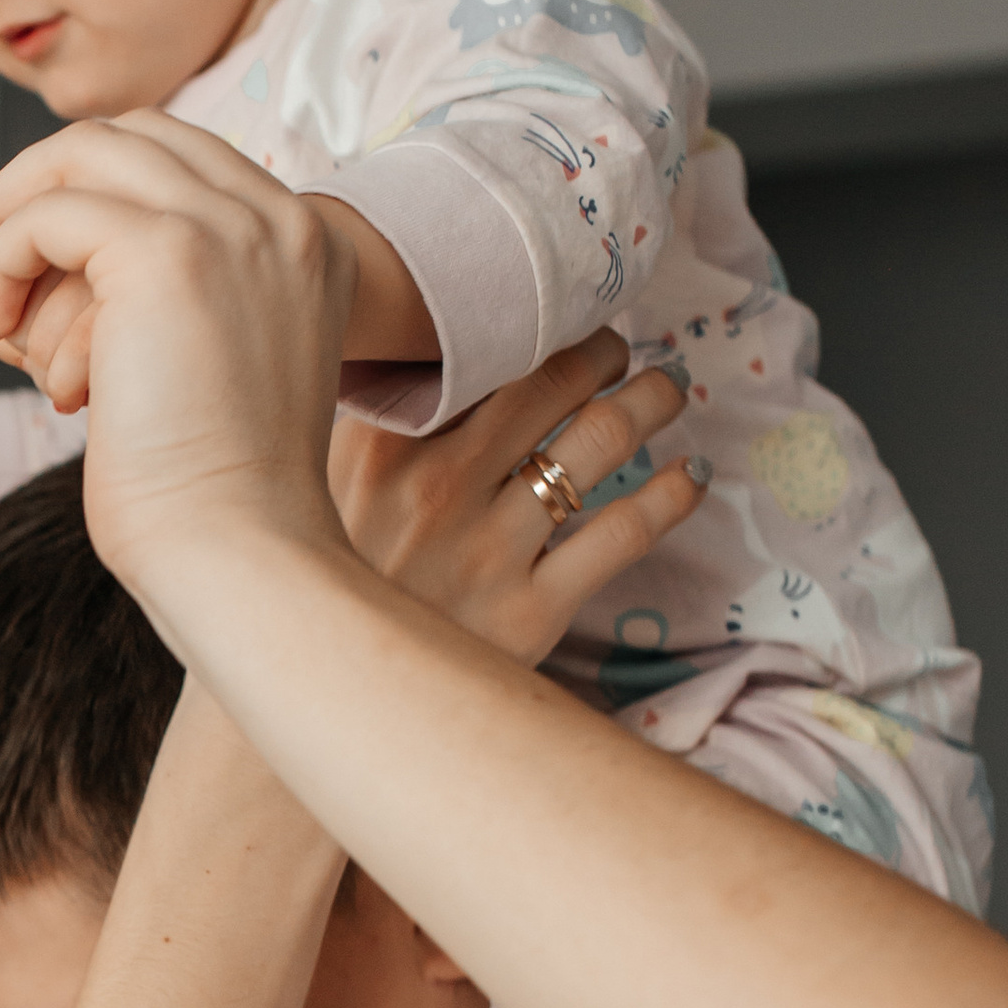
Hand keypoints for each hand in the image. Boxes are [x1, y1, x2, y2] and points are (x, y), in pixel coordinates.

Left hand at [0, 114, 354, 615]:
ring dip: (7, 223)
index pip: (184, 159)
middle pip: (132, 135)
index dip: (91, 191)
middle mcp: (282, 220)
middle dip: (37, 187)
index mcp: (310, 245)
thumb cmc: (214, 502)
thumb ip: (171, 306)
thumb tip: (60, 281)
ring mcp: (230, 228)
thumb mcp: (212, 372)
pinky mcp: (168, 254)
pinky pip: (48, 216)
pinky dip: (2, 263)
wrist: (240, 555)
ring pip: (82, 157)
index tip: (30, 254)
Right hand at [332, 333, 700, 669]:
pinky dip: (673, 494)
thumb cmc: (325, 582)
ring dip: (650, 401)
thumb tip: (423, 349)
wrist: (325, 695)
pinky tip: (691, 474)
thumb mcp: (317, 486)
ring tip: (664, 391)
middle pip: (553, 379)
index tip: (555, 313)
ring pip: (600, 441)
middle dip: (602, 351)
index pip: (481, 348)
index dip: (533, 319)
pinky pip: (624, 533)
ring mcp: (488, 549)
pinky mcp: (529, 612)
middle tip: (618, 351)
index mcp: (382, 442)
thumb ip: (369, 419)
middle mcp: (438, 485)